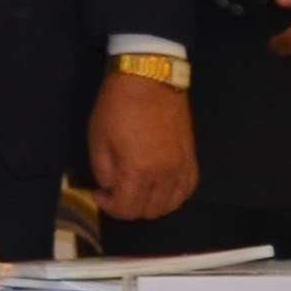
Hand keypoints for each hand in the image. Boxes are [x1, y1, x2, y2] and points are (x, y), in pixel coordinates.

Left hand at [85, 70, 197, 223]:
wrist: (150, 78)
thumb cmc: (118, 106)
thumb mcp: (98, 138)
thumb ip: (103, 171)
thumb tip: (110, 188)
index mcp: (139, 171)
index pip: (127, 209)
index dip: (109, 207)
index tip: (99, 193)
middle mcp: (165, 175)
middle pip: (150, 212)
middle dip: (128, 208)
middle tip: (115, 192)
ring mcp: (182, 167)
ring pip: (171, 205)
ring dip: (151, 205)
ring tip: (136, 191)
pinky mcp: (192, 158)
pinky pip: (188, 189)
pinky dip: (174, 196)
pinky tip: (160, 188)